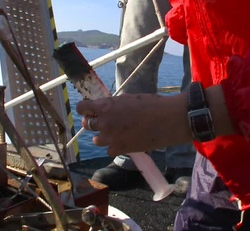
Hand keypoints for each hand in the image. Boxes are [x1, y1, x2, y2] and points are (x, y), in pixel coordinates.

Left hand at [76, 93, 191, 155]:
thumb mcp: (128, 99)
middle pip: (87, 124)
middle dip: (94, 123)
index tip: (90, 110)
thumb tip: (104, 108)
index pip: (82, 108)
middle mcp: (105, 122)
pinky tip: (124, 142)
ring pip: (96, 140)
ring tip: (116, 133)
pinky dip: (114, 147)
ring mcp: (111, 137)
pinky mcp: (120, 149)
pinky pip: (109, 150)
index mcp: (106, 106)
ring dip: (104, 136)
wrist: (168, 119)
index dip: (85, 109)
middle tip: (105, 122)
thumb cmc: (151, 104)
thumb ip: (112, 104)